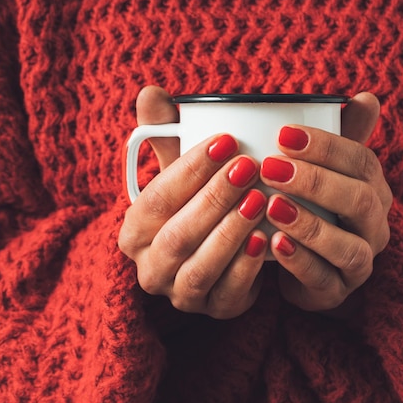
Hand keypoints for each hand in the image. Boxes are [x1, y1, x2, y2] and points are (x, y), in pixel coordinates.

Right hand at [119, 86, 268, 318]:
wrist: (217, 254)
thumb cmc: (195, 204)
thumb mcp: (179, 171)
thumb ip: (164, 135)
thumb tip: (151, 92)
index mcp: (134, 231)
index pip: (156, 198)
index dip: (189, 169)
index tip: (225, 140)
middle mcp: (150, 268)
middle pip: (177, 235)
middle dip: (214, 199)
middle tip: (249, 166)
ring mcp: (181, 294)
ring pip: (201, 267)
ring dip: (231, 233)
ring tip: (261, 200)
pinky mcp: (215, 310)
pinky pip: (229, 294)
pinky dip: (248, 268)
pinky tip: (267, 240)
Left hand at [260, 93, 391, 311]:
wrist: (307, 265)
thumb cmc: (315, 208)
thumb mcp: (326, 172)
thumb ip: (340, 137)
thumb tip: (367, 97)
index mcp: (374, 189)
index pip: (363, 162)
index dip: (327, 147)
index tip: (283, 133)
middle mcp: (375, 226)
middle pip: (360, 202)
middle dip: (316, 181)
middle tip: (270, 167)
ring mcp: (360, 263)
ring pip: (348, 246)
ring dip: (309, 225)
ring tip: (272, 206)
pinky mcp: (338, 292)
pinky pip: (324, 280)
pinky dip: (299, 262)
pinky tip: (272, 244)